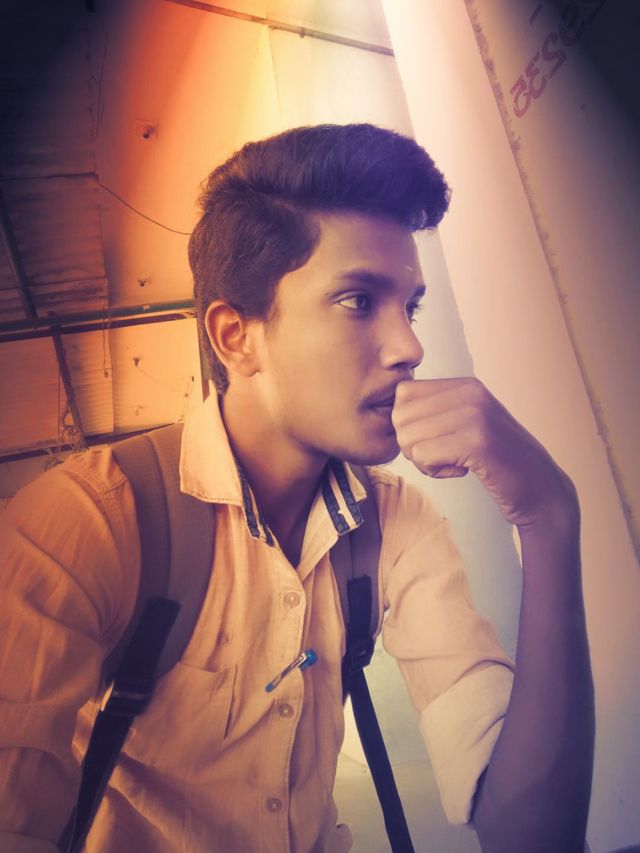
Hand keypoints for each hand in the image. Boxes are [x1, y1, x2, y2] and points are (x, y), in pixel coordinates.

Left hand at [391, 377, 577, 528]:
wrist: (541, 490)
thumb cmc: (497, 462)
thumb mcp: (468, 424)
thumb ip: (437, 412)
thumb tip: (392, 411)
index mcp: (465, 385)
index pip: (404, 394)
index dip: (409, 424)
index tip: (436, 439)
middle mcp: (470, 393)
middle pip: (401, 416)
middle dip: (412, 444)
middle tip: (442, 456)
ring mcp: (474, 415)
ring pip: (408, 437)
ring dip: (423, 461)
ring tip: (453, 463)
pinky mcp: (477, 442)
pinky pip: (423, 455)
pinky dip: (434, 471)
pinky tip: (460, 471)